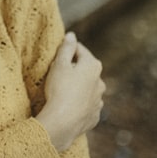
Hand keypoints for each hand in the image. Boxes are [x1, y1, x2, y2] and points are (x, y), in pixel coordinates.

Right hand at [34, 32, 105, 151]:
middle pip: (85, 69)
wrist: (63, 122)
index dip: (67, 50)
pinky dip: (79, 102)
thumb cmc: (60, 89)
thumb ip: (66, 48)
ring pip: (87, 88)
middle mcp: (100, 82)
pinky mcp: (94, 116)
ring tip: (62, 90)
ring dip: (78, 86)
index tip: (56, 53)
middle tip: (57, 72)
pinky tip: (68, 105)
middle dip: (73, 68)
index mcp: (93, 66)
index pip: (80, 50)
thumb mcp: (59, 64)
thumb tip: (72, 35)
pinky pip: (86, 104)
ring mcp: (98, 100)